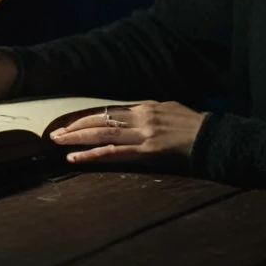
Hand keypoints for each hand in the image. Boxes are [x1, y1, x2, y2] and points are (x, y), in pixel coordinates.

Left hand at [48, 101, 206, 164]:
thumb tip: (137, 114)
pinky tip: (75, 158)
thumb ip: (151, 112)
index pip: (109, 111)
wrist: (210, 136)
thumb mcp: (170, 109)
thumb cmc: (194, 125)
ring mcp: (141, 133)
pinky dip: (92, 155)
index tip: (72, 123)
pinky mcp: (145, 150)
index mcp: (144, 107)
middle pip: (100, 120)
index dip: (88, 118)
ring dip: (77, 138)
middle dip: (76, 126)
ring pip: (101, 134)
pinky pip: (113, 152)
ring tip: (58, 143)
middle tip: (55, 133)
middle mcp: (140, 116)